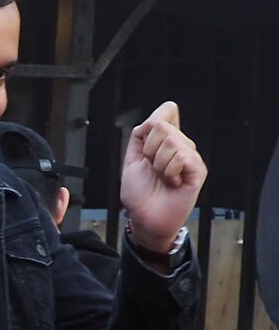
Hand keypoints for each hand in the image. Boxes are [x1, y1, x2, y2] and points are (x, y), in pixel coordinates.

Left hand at [120, 101, 205, 259]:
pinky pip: (182, 157)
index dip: (152, 123)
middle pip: (162, 126)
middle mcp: (180, 145)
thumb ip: (139, 137)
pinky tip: (172, 182)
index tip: (144, 148)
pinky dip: (170, 171)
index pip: (166, 111)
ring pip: (172, 142)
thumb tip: (154, 118)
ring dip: (159, 164)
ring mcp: (190, 156)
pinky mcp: (198, 169)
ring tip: (162, 177)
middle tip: (152, 168)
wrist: (145, 218)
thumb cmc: (139, 194)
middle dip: (148, 150)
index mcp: (164, 141)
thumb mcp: (131, 161)